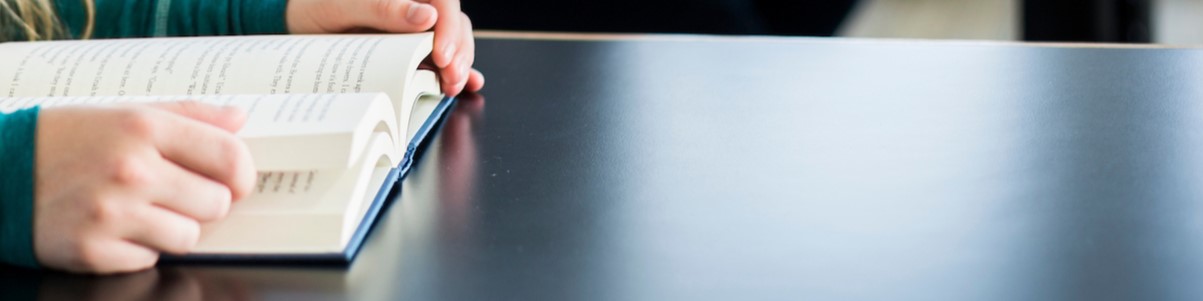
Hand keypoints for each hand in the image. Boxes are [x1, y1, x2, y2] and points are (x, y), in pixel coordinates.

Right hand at [33, 102, 255, 273]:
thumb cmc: (63, 140)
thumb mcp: (124, 112)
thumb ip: (188, 115)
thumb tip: (238, 119)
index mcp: (144, 128)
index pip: (230, 158)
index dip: (241, 174)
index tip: (233, 178)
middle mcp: (131, 170)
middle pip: (217, 204)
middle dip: (202, 201)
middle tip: (173, 192)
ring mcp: (112, 214)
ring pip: (189, 237)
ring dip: (173, 227)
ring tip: (140, 209)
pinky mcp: (94, 252)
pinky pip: (150, 260)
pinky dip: (138, 249)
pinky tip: (114, 227)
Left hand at [286, 0, 485, 95]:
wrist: (296, 27)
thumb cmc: (314, 9)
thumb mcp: (341, 7)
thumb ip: (382, 8)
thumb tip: (427, 15)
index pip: (443, 0)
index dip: (449, 28)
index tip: (442, 55)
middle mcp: (415, 4)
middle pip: (454, 24)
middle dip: (459, 53)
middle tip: (451, 78)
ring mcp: (416, 27)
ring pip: (453, 41)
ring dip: (460, 65)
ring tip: (453, 85)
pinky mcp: (413, 48)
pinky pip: (443, 56)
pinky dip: (457, 70)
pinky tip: (468, 83)